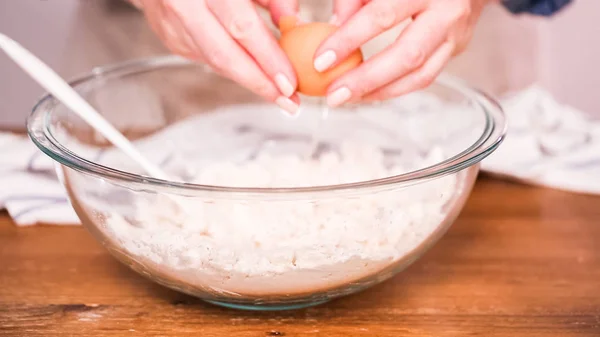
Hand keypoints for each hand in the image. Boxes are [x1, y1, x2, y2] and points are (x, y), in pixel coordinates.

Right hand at [133, 0, 300, 113]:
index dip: (268, 60)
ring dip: (249, 78)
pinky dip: (232, 65)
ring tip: (277, 89)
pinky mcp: (171, 38)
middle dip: (259, 84)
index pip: (242, 29)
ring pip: (216, 63)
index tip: (290, 82)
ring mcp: (173, 25)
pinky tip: (250, 67)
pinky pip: (208, 58)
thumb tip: (293, 22)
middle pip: (224, 57)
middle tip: (287, 101)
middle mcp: (185, 6)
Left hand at [315, 0, 492, 105]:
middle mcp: (446, 12)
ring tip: (348, 98)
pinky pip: (425, 77)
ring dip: (380, 92)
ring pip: (420, 75)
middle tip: (335, 94)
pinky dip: (395, 89)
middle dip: (366, 80)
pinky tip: (371, 92)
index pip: (382, 15)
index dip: (349, 39)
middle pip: (406, 55)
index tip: (322, 60)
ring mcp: (455, 34)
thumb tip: (332, 26)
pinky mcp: (456, 49)